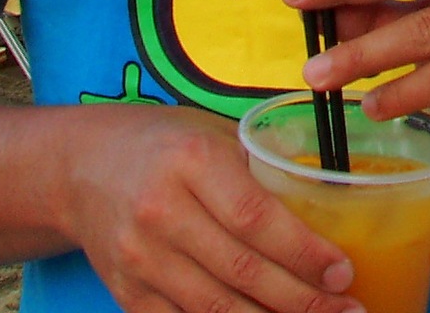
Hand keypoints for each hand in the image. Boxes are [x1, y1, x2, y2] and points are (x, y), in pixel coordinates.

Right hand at [62, 104, 357, 312]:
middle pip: (242, 272)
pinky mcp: (127, 295)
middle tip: (348, 312)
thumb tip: (335, 200)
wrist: (82, 169)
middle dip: (302, 301)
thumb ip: (264, 166)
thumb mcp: (214, 134)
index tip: (343, 274)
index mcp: (191, 161)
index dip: (303, 252)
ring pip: (216, 308)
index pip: (255, 218)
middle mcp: (160, 211)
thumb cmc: (166, 146)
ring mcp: (140, 259)